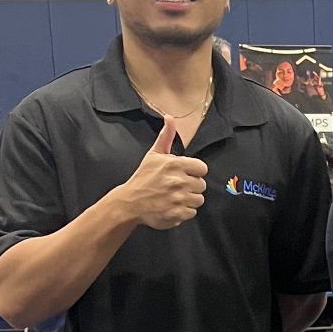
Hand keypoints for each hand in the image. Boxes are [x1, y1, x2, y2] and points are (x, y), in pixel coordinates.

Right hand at [120, 116, 206, 230]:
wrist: (130, 202)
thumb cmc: (143, 177)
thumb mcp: (154, 154)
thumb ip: (166, 136)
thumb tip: (170, 117)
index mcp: (175, 164)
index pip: (202, 168)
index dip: (194, 171)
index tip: (185, 174)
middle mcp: (178, 181)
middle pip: (202, 185)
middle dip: (191, 186)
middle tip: (177, 187)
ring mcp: (178, 199)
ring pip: (199, 200)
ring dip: (189, 199)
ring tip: (175, 197)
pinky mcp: (177, 214)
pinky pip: (192, 213)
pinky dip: (184, 212)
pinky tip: (172, 206)